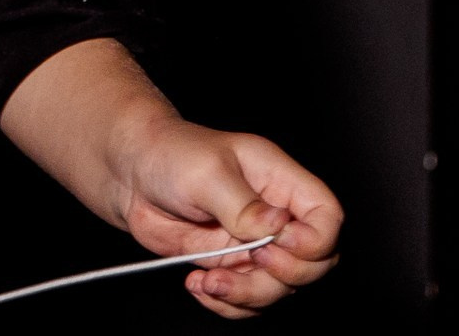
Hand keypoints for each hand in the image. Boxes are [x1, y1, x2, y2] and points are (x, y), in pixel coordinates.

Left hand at [108, 114, 341, 317]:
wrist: (131, 176)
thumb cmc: (171, 155)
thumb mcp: (206, 172)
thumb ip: (242, 204)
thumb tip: (276, 228)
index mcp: (280, 180)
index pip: (327, 216)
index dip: (315, 240)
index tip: (277, 243)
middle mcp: (275, 215)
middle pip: (315, 262)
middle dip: (283, 274)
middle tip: (247, 259)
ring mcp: (254, 244)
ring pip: (281, 288)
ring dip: (248, 295)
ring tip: (210, 281)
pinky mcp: (231, 265)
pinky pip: (247, 301)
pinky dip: (227, 304)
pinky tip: (199, 285)